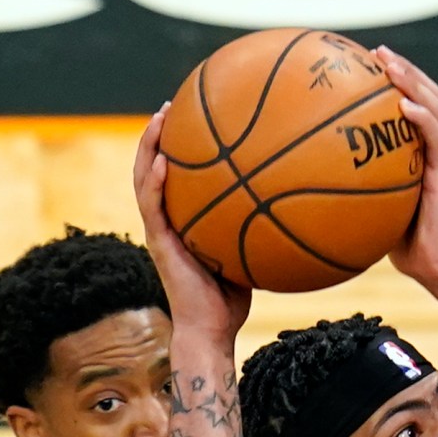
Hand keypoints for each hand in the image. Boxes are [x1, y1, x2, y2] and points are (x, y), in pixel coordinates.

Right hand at [133, 105, 253, 341]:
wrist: (210, 330)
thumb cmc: (232, 300)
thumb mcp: (250, 254)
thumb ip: (257, 228)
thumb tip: (293, 204)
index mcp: (181, 222)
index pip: (173, 177)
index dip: (176, 148)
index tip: (189, 119)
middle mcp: (166, 222)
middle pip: (153, 169)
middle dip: (158, 136)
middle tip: (170, 106)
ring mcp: (159, 231)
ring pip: (144, 180)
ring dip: (149, 147)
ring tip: (159, 118)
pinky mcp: (159, 244)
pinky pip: (152, 206)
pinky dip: (155, 182)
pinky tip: (163, 160)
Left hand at [374, 46, 437, 293]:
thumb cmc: (405, 244)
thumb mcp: (372, 209)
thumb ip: (353, 188)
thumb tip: (306, 180)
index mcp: (420, 154)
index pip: (413, 106)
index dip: (396, 81)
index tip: (367, 62)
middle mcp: (434, 151)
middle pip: (426, 96)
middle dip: (404, 70)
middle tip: (378, 51)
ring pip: (435, 109)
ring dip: (414, 83)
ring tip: (392, 65)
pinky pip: (436, 141)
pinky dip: (422, 119)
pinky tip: (405, 106)